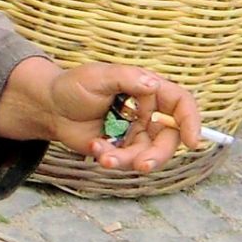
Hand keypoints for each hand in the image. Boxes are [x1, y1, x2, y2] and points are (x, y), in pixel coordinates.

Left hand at [0, 56, 204, 171]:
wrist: (49, 107)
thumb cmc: (72, 85)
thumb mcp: (96, 76)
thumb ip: (125, 78)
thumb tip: (152, 85)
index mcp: (149, 90)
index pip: (181, 104)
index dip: (192, 122)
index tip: (193, 142)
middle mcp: (148, 112)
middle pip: (169, 138)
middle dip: (158, 155)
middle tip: (141, 165)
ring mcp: (135, 132)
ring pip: (147, 154)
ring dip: (128, 160)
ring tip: (104, 158)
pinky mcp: (121, 148)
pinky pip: (126, 161)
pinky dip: (112, 158)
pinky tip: (94, 148)